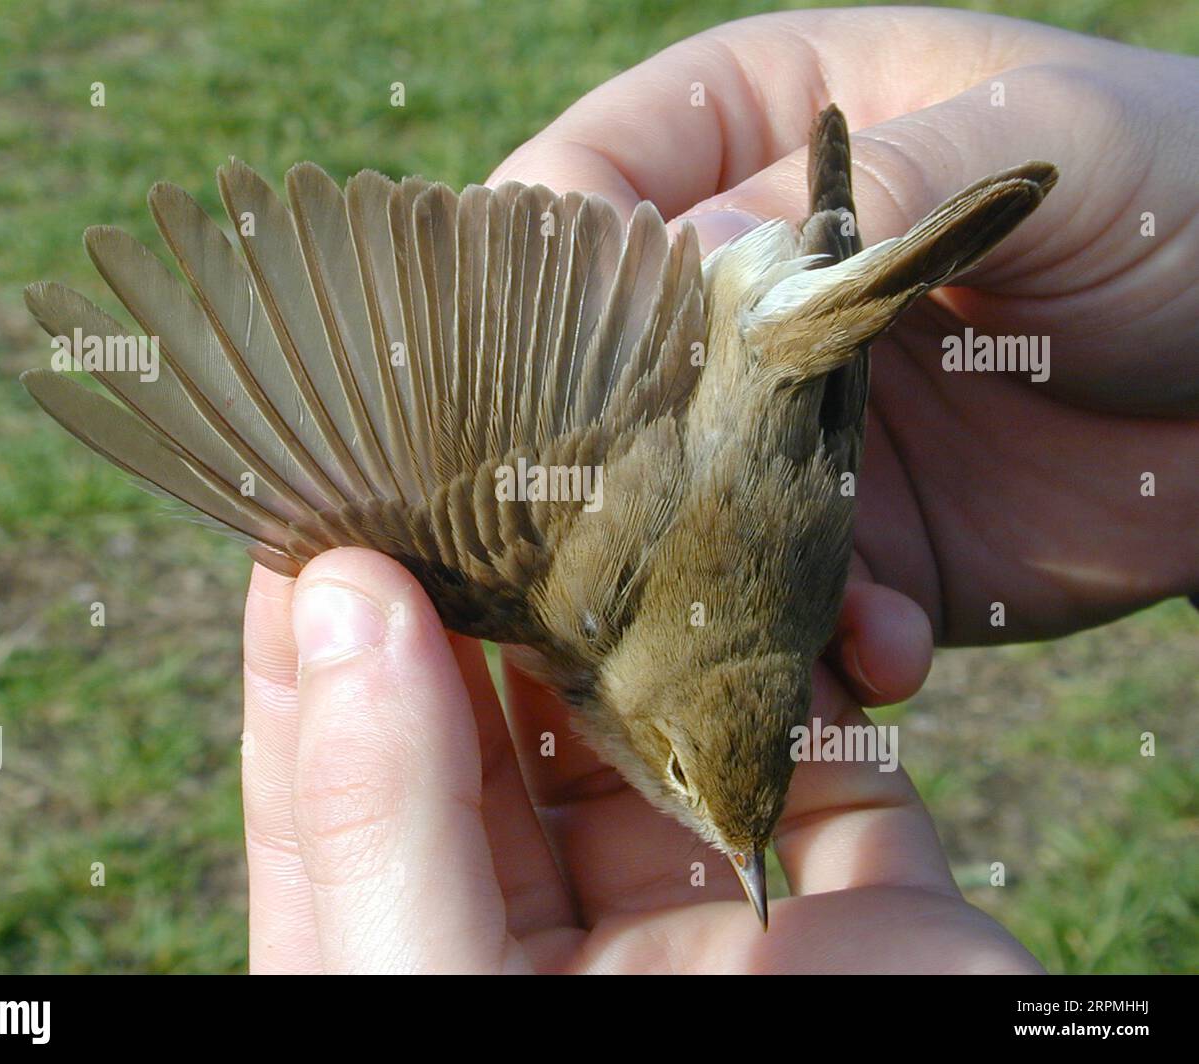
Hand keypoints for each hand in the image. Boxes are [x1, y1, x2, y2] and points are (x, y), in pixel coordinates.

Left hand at [242, 552, 1037, 972]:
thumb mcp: (444, 996)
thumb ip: (382, 817)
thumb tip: (338, 600)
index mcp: (427, 970)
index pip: (335, 785)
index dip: (312, 643)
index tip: (318, 505)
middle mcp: (553, 936)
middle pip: (494, 725)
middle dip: (485, 588)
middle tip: (474, 450)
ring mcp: (698, 900)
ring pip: (651, 709)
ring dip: (651, 607)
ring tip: (629, 493)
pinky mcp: (845, 882)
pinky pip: (821, 734)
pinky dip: (819, 653)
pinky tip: (808, 595)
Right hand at [491, 7, 1198, 645]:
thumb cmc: (1188, 194)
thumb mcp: (1048, 140)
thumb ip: (887, 193)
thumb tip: (686, 260)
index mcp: (757, 145)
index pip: (587, 183)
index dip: (544, 270)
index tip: (532, 362)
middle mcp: (742, 298)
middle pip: (602, 374)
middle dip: (598, 463)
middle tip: (620, 534)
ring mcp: (783, 428)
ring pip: (674, 515)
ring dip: (702, 586)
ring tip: (781, 620)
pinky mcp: (850, 537)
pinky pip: (787, 605)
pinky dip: (820, 645)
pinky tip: (886, 645)